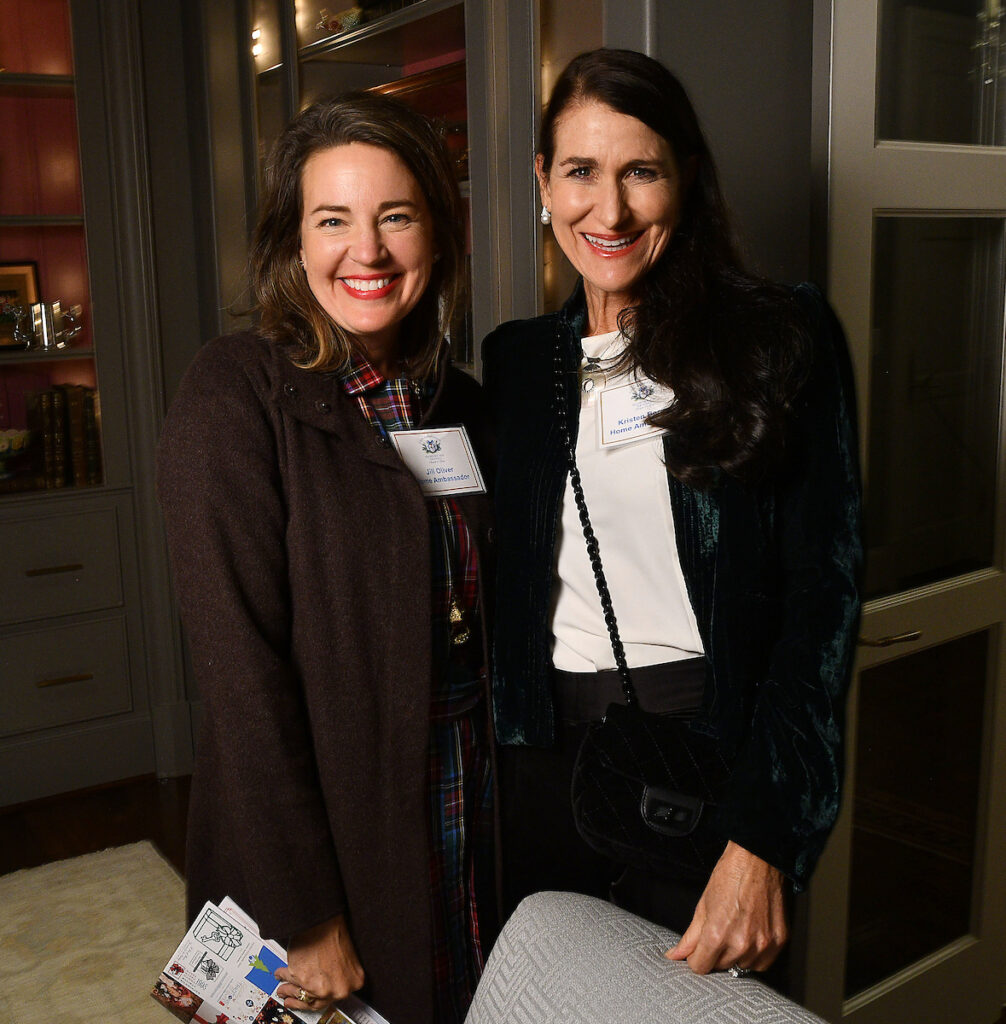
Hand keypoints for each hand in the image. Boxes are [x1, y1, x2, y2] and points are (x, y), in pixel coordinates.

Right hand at [274, 914, 364, 1011]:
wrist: (321, 918)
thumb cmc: (334, 930)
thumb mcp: (346, 956)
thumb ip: (339, 975)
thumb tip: (324, 983)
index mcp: (354, 981)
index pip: (335, 996)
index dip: (320, 997)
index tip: (312, 998)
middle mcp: (338, 988)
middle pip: (317, 1000)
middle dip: (302, 998)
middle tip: (293, 998)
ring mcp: (321, 987)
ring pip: (301, 993)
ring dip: (289, 990)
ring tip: (284, 986)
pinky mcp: (302, 979)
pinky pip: (289, 979)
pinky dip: (283, 976)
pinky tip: (281, 973)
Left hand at [664, 841, 787, 973]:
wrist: (758, 858)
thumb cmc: (730, 875)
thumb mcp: (703, 904)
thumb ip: (690, 935)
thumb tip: (676, 955)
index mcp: (717, 933)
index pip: (700, 967)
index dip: (696, 958)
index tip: (698, 950)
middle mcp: (741, 944)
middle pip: (721, 967)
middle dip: (715, 955)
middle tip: (718, 933)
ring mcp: (762, 944)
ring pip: (742, 967)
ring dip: (736, 956)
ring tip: (735, 931)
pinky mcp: (779, 941)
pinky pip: (763, 963)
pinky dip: (755, 955)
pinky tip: (750, 937)